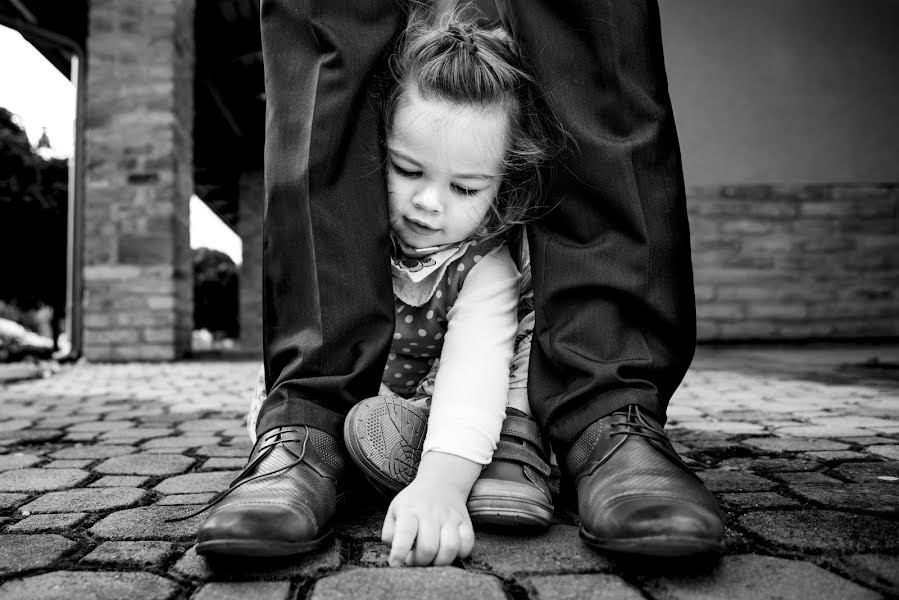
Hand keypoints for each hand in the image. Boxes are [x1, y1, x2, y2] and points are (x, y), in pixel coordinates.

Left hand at [380, 452, 479, 566]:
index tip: (395, 563)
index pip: (405, 532)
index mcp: (410, 510)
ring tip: (432, 558)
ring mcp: (451, 516)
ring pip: (450, 547)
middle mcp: (431, 512)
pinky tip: (448, 551)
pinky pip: (467, 544)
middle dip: (420, 562)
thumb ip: (390, 534)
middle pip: (428, 547)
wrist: (440, 483)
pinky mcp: (465, 522)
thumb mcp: (394, 511)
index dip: (399, 552)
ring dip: (440, 561)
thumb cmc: (413, 504)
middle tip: (415, 559)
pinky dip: (459, 554)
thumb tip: (397, 555)